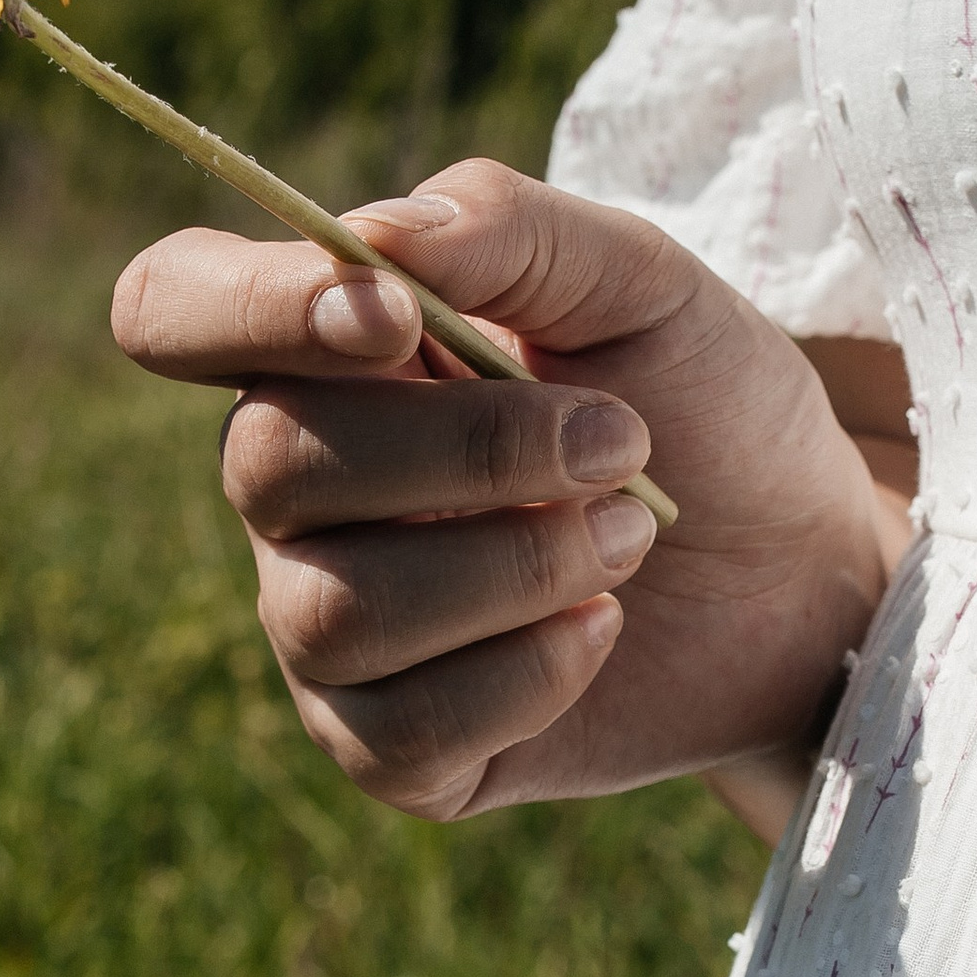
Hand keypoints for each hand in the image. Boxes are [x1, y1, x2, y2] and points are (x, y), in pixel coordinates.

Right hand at [111, 162, 895, 821]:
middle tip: (625, 442)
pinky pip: (400, 730)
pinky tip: (602, 632)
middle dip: (466, 452)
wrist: (804, 571)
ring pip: (332, 612)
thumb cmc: (708, 408)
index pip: (172, 307)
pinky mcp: (391, 748)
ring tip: (631, 536)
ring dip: (514, 569)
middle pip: (264, 464)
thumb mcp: (641, 283)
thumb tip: (370, 235)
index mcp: (324, 351)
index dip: (249, 310)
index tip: (398, 317)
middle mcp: (297, 489)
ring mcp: (330, 624)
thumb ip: (508, 229)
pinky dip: (528, 676)